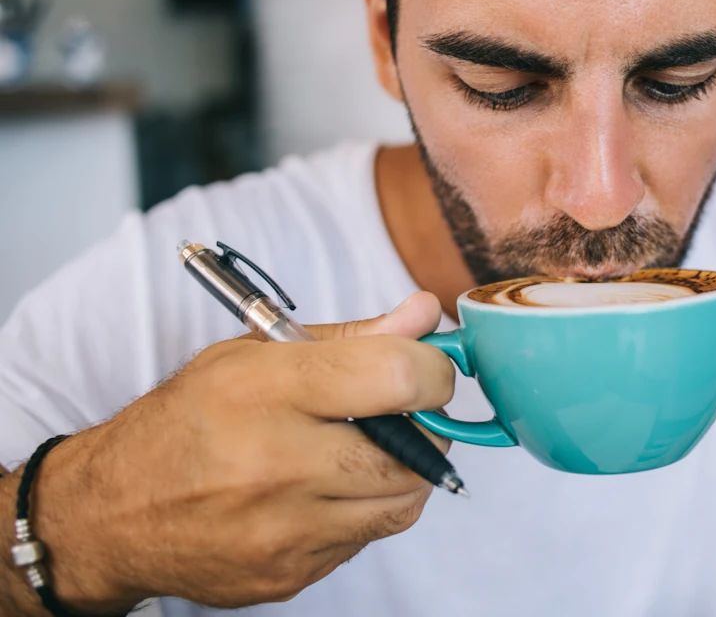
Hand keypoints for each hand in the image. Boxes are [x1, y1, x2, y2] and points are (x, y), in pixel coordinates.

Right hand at [33, 292, 452, 612]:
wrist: (110, 514)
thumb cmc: (187, 420)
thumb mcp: (254, 353)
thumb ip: (353, 336)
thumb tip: (425, 313)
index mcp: (264, 390)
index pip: (396, 377)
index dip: (434, 371)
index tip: (428, 370)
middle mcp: (274, 462)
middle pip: (414, 451)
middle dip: (426, 428)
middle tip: (403, 414)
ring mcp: (282, 529)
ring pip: (403, 502)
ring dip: (403, 473)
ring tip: (364, 452)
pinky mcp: (288, 574)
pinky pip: (366, 540)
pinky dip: (364, 512)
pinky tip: (327, 492)